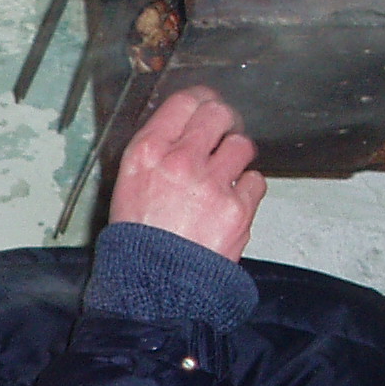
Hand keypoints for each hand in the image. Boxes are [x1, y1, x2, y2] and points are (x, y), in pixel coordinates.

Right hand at [109, 86, 265, 260]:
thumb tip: (182, 129)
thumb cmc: (137, 240)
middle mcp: (180, 161)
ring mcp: (212, 184)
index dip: (200, 99)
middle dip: (225, 120)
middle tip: (225, 132)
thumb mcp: (128, 186)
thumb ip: (155, 153)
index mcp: (147, 153)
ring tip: (226, 174)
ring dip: (237, 156)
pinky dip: (248, 189)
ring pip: (242, 145)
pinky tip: (232, 201)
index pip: (183, 102)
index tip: (207, 104)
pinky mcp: (237, 208)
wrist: (155, 286)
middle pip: (218, 114)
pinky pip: (256, 180)